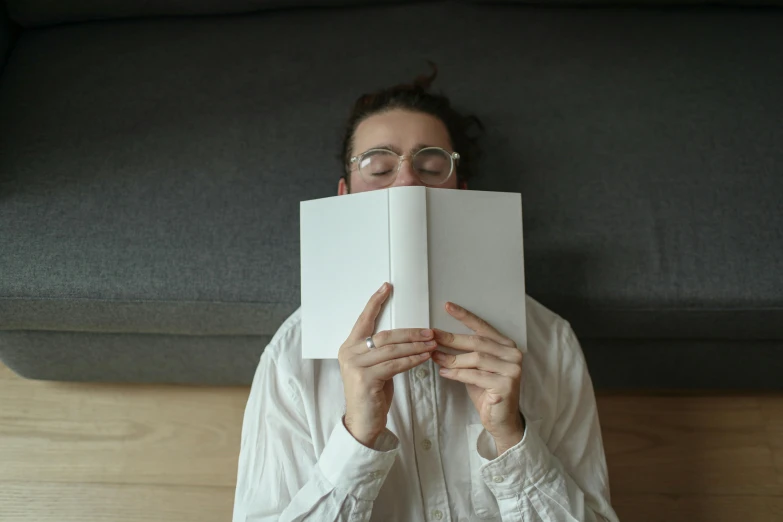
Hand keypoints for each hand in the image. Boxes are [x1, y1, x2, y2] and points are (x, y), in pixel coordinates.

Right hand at [338, 282, 437, 447]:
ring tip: (433, 344)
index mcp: (350, 346)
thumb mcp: (376, 368)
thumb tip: (407, 336)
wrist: (363, 422)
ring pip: (391, 349)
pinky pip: (394, 365)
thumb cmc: (372, 394)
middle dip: (410, 332)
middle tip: (429, 331)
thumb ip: (383, 351)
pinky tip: (425, 358)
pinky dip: (412, 360)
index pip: (364, 319)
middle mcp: (349, 353)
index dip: (375, 302)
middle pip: (385, 335)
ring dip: (415, 346)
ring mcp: (355, 366)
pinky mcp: (365, 379)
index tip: (386, 286)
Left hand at [432, 302, 524, 454]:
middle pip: (477, 342)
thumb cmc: (486, 391)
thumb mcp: (475, 368)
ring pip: (475, 358)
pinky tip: (444, 372)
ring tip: (435, 357)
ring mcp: (512, 369)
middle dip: (451, 338)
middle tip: (431, 336)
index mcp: (506, 346)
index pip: (483, 327)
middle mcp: (513, 354)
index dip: (465, 316)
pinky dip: (457, 373)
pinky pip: (475, 375)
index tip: (447, 306)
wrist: (500, 420)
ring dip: (452, 358)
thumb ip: (465, 353)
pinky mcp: (507, 384)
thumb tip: (438, 339)